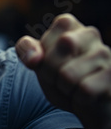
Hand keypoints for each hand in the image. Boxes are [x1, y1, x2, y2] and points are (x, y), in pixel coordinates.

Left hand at [16, 14, 110, 128]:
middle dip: (49, 76)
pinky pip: (85, 90)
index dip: (39, 62)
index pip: (38, 44)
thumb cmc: (62, 78)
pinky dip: (80, 99)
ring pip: (67, 76)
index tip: (49, 64)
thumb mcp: (38, 63)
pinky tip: (88, 95)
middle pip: (51, 58)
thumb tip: (33, 58)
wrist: (90, 103)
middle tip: (61, 79)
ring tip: (75, 87)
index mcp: (67, 25)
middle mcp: (89, 33)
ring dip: (65, 89)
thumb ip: (27, 51)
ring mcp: (105, 53)